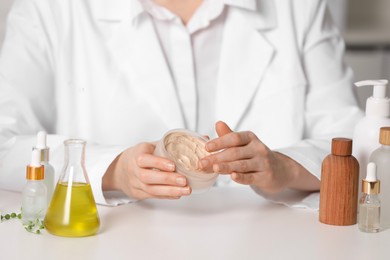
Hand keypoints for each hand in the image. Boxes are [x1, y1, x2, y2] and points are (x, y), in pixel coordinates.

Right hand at [103, 142, 190, 199]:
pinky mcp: (139, 193)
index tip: (173, 165)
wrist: (120, 169)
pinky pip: (153, 196)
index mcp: (137, 155)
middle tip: (183, 180)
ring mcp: (136, 183)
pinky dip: (167, 196)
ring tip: (186, 190)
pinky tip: (178, 194)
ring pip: (151, 189)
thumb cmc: (140, 155)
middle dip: (167, 179)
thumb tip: (192, 141)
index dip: (158, 163)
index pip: (144, 159)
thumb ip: (166, 145)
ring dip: (170, 191)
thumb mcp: (149, 146)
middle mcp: (134, 170)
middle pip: (148, 177)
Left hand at [199, 121, 318, 192]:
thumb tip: (218, 123)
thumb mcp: (244, 144)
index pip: (234, 138)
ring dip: (226, 167)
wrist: (280, 170)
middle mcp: (258, 148)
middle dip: (217, 158)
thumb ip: (229, 136)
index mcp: (250, 138)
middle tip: (202, 163)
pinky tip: (232, 176)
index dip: (220, 141)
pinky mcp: (266, 177)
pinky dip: (241, 177)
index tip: (206, 147)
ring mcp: (263, 163)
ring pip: (242, 165)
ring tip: (213, 168)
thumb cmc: (255, 155)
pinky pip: (251, 177)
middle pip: (235, 153)